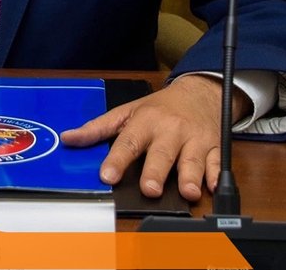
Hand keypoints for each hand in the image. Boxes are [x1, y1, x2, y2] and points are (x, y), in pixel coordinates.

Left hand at [60, 75, 244, 200]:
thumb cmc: (159, 107)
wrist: (199, 93)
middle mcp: (170, 131)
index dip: (117, 160)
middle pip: (162, 153)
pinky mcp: (214, 147)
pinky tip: (213, 185)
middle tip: (149, 189)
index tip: (108, 176)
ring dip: (190, 177)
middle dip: (156, 171)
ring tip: (187, 192)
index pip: (128, 142)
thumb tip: (68, 138)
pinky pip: (217, 162)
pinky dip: (216, 174)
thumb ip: (97, 128)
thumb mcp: (126, 112)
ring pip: (192, 160)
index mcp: (145, 122)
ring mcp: (194, 139)